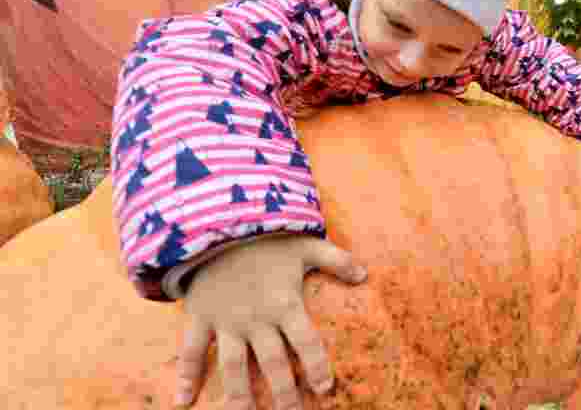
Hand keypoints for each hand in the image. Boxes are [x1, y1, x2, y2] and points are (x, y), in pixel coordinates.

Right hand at [175, 235, 367, 408]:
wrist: (217, 222)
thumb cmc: (266, 237)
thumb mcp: (306, 244)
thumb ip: (337, 259)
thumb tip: (365, 274)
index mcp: (284, 303)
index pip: (306, 342)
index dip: (317, 366)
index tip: (326, 388)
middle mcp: (256, 319)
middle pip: (272, 364)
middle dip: (283, 394)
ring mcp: (226, 321)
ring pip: (232, 367)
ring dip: (239, 397)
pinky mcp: (200, 317)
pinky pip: (191, 350)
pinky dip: (185, 375)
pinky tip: (182, 401)